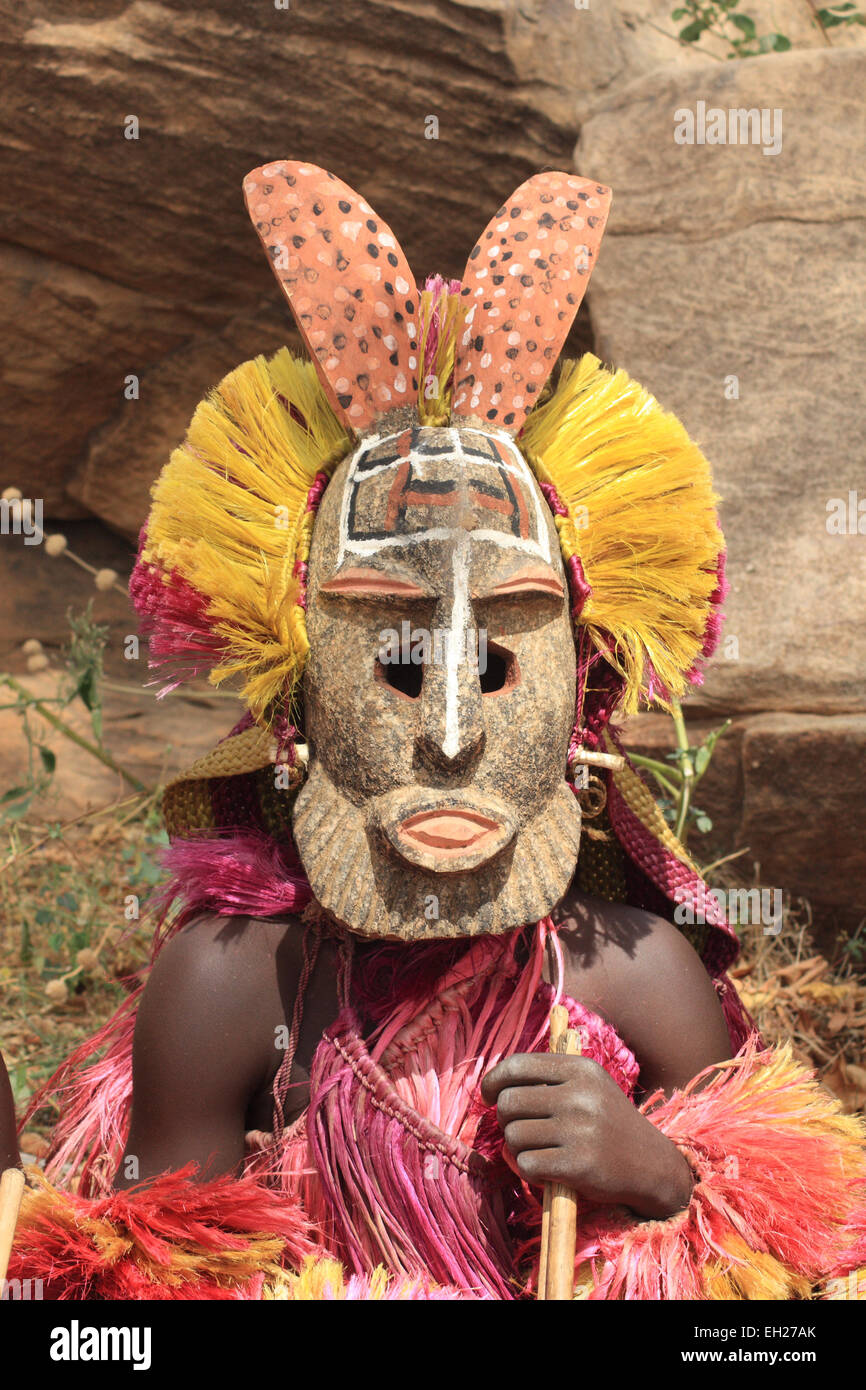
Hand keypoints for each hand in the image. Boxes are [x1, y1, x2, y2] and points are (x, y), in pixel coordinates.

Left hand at [481, 1053, 692, 1219]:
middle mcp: (580, 1095)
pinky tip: (545, 1170)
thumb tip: (496, 1085)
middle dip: (505, 1119)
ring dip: (516, 1148)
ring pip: (513, 1136)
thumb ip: (549, 1078)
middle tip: (519, 1129)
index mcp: (580, 1069)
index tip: (488, 1095)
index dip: (494, 1080)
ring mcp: (579, 1130)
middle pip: (509, 1102)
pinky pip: (525, 1164)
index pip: (517, 1065)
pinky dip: (528, 1171)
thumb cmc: (608, 1123)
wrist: (651, 1164)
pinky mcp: (578, 1164)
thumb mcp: (590, 1086)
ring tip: (538, 1151)